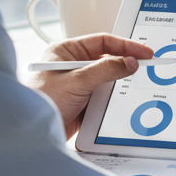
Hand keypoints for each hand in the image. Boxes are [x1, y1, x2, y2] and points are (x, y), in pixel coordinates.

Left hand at [30, 33, 153, 138]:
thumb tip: (130, 62)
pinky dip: (113, 99)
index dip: (126, 45)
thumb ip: (107, 69)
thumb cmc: (40, 101)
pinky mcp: (82, 102)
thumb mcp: (77, 81)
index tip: (144, 52)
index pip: (102, 41)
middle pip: (107, 59)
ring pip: (107, 79)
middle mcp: (71, 65)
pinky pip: (104, 97)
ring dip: (118, 84)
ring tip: (134, 85)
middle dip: (125, 64)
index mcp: (65, 51)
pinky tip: (120, 101)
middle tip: (145, 67)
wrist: (29, 134)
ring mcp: (77, 84)